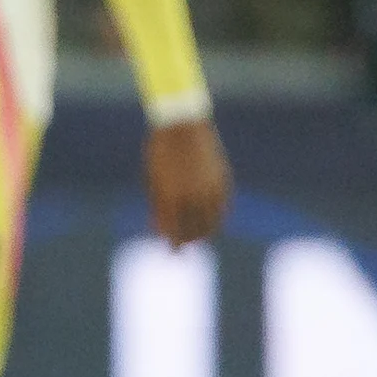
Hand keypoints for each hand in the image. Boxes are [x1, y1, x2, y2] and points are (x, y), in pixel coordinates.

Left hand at [146, 116, 229, 246]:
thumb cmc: (160, 152)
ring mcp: (210, 188)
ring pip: (212, 223)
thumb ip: (158, 208)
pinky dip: (218, 217)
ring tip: (198, 238)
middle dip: (188, 242)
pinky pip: (223, 208)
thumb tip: (160, 233)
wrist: (182, 124)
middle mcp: (192, 196)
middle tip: (184, 248)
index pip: (175, 231)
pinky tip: (212, 221)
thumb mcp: (153, 180)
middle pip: (194, 230)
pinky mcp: (222, 180)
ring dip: (205, 234)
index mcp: (171, 197)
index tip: (172, 252)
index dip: (174, 244)